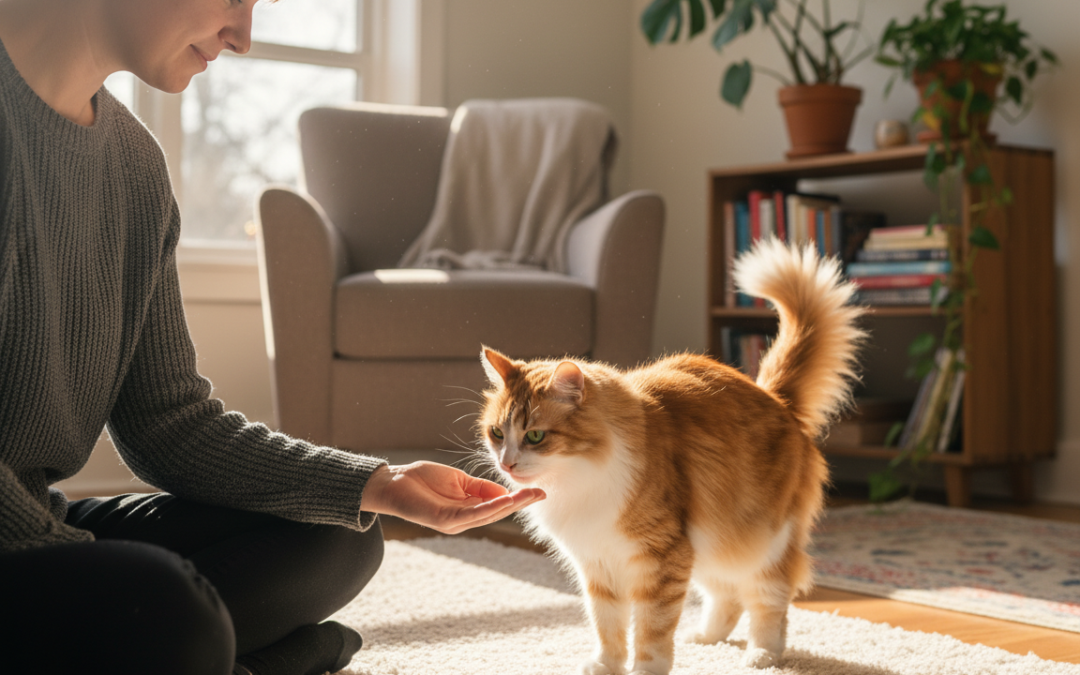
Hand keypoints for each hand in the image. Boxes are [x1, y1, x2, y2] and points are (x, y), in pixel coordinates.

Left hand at [359, 461, 545, 534]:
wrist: (393, 482)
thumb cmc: (421, 480)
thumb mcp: (458, 480)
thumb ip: (479, 487)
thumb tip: (504, 493)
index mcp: (467, 508)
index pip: (497, 505)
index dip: (517, 499)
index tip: (537, 491)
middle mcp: (463, 519)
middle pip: (497, 512)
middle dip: (520, 503)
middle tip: (541, 494)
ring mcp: (454, 522)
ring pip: (488, 515)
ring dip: (510, 506)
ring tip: (528, 496)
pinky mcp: (445, 520)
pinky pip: (472, 515)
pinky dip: (490, 508)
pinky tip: (504, 501)